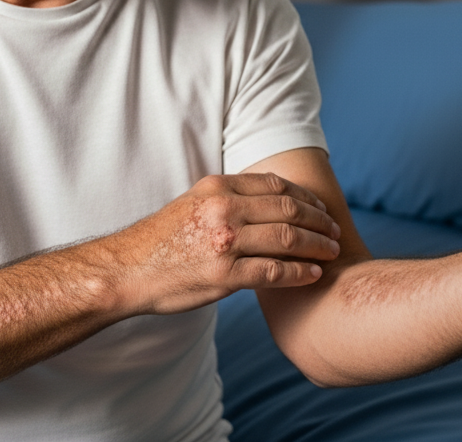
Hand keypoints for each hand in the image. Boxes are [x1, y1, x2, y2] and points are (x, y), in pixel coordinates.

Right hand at [112, 172, 342, 314]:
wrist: (127, 270)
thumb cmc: (160, 240)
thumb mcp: (192, 203)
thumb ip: (226, 198)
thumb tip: (264, 199)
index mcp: (217, 187)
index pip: (274, 185)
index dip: (305, 195)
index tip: (320, 206)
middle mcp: (223, 209)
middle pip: (288, 209)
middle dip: (318, 220)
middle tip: (334, 229)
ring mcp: (225, 243)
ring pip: (287, 239)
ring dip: (316, 245)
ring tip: (331, 251)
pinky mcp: (224, 275)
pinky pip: (274, 272)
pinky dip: (299, 273)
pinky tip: (313, 275)